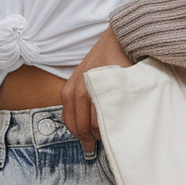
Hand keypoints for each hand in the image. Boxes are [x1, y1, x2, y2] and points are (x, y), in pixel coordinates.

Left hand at [61, 25, 132, 150]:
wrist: (117, 42)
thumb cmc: (103, 63)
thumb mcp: (83, 81)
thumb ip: (80, 102)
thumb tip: (84, 130)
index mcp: (68, 92)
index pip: (70, 125)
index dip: (80, 137)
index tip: (89, 143)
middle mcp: (77, 92)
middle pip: (82, 128)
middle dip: (91, 138)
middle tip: (101, 141)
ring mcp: (91, 92)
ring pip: (95, 125)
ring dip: (103, 132)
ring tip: (111, 130)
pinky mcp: (106, 90)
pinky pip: (107, 116)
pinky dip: (111, 123)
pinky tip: (116, 121)